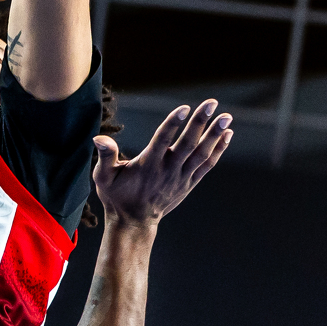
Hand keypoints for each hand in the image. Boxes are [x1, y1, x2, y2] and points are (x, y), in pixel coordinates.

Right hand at [92, 100, 231, 224]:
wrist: (134, 222)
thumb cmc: (117, 196)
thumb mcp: (104, 178)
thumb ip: (105, 157)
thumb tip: (99, 138)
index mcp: (147, 166)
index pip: (162, 141)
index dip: (173, 124)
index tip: (184, 108)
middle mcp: (167, 171)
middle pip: (187, 145)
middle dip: (200, 123)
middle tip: (212, 103)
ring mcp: (180, 177)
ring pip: (201, 154)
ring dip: (214, 135)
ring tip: (227, 117)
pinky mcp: (189, 182)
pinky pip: (207, 165)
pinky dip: (218, 150)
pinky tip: (227, 134)